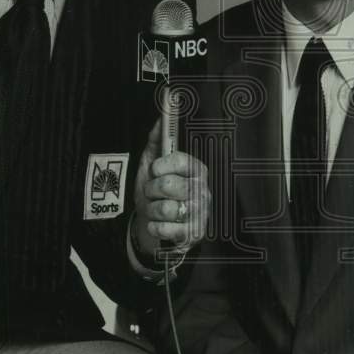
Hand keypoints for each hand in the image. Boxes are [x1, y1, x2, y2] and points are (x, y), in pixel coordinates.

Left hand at [133, 118, 209, 260]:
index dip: (162, 165)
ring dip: (151, 210)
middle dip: (151, 190)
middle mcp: (202, 190)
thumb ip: (156, 140)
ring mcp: (199, 213)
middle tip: (152, 192)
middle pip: (169, 185)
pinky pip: (164, 228)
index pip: (181, 161)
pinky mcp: (193, 234)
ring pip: (165, 208)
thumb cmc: (155, 192)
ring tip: (155, 209)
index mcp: (196, 170)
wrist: (153, 222)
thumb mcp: (151, 163)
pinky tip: (159, 224)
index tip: (154, 170)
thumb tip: (161, 118)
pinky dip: (154, 227)